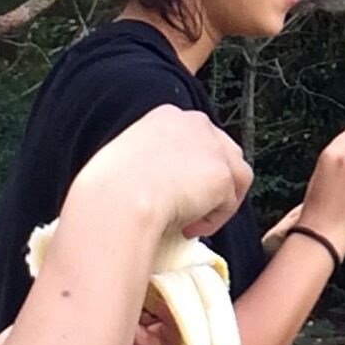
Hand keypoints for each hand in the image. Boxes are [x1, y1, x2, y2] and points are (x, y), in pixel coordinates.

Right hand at [72, 103, 252, 239]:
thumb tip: (161, 183)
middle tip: (188, 209)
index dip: (190, 169)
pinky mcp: (223, 172)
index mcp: (167, 116)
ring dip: (216, 202)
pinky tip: (189, 228)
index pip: (196, 139)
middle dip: (210, 182)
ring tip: (190, 221)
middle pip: (222, 153)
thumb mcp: (127, 161)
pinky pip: (229, 202)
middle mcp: (195, 122)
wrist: (117, 200)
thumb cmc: (109, 190)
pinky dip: (214, 219)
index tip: (174, 191)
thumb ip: (152, 160)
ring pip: (235, 175)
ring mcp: (213, 146)